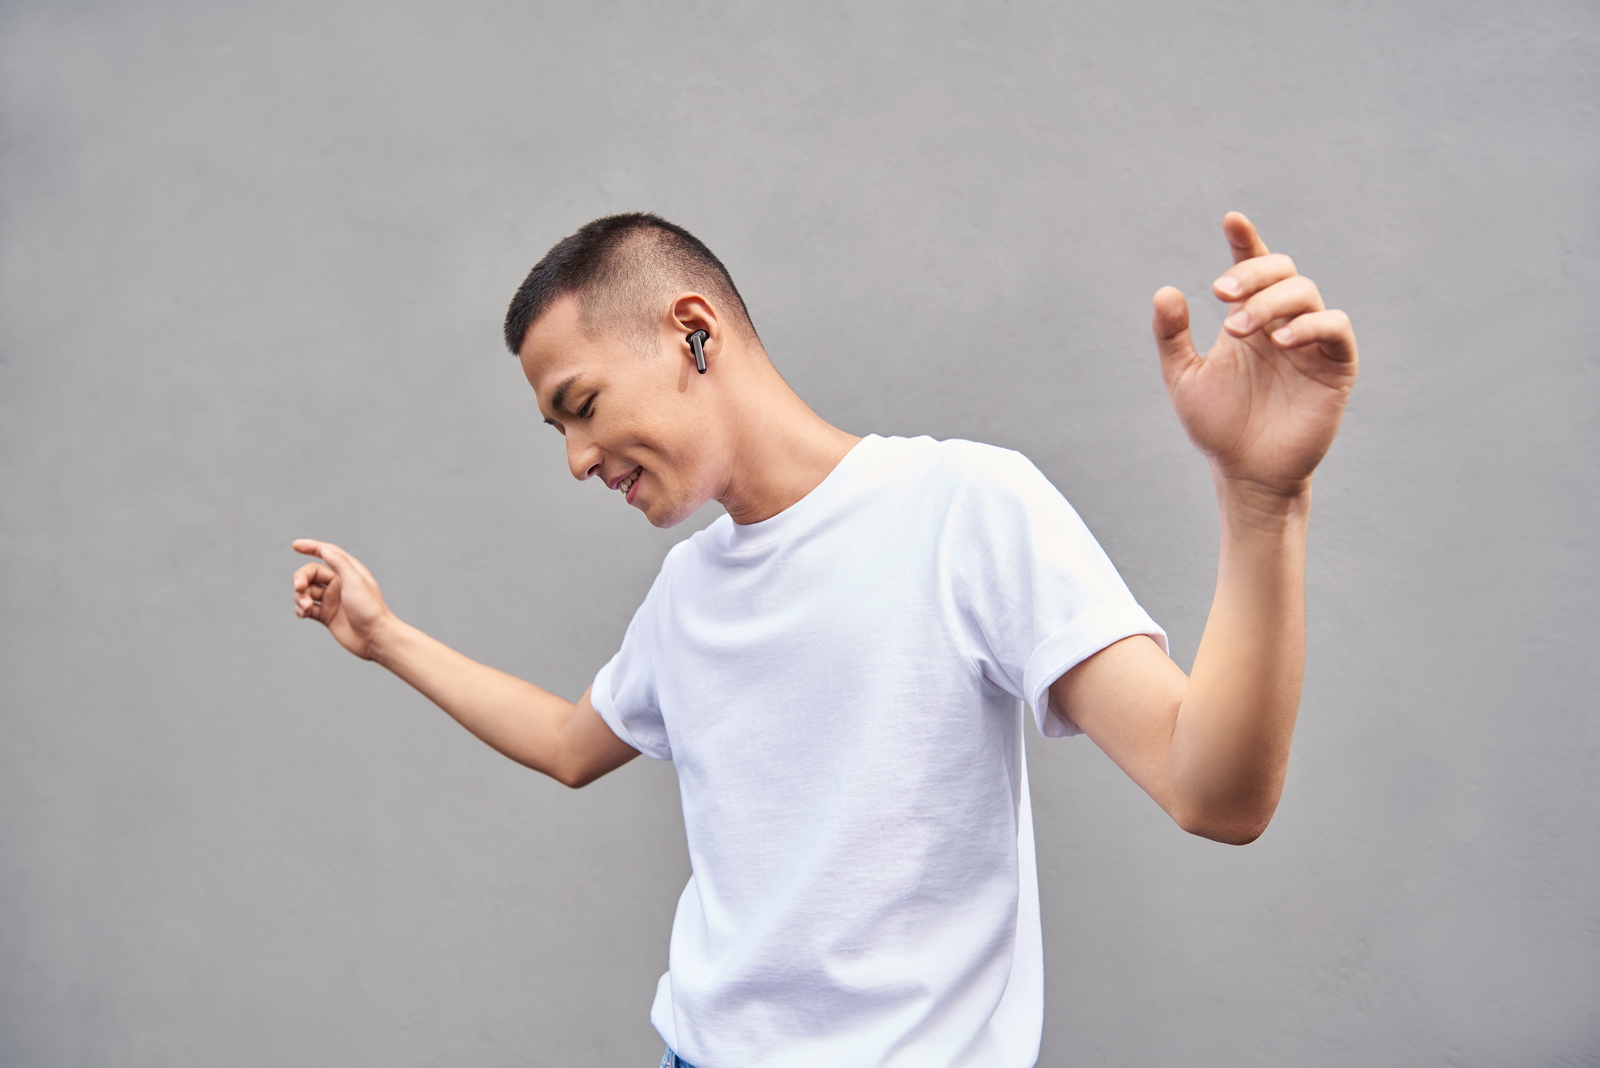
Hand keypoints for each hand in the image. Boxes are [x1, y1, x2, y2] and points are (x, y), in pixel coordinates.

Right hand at [290, 539, 393, 659]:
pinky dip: (300, 609)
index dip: (311, 547)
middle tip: (298, 586)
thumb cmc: (369, 608)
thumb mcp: (355, 581)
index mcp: (349, 572)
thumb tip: (325, 549)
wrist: (375, 637)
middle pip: (311, 573)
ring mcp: (331, 600)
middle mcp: (339, 584)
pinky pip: (306, 608)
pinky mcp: (326, 616)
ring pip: (306, 591)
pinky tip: (303, 613)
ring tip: (306, 606)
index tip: (295, 545)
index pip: (327, 553)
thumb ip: (339, 564)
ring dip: (300, 596)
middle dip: (301, 578)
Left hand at [1153, 213, 1357, 496]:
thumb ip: (1172, 337)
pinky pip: (1334, 328)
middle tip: (1221, 294)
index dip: (1245, 240)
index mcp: (1248, 318)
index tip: (1231, 220)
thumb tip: (1164, 291)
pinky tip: (1279, 340)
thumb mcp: (1184, 378)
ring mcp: (1311, 341)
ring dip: (1271, 302)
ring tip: (1238, 327)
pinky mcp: (1336, 365)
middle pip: (1282, 271)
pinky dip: (1310, 325)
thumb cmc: (1217, 427)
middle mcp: (1282, 322)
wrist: (1246, 472)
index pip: (1252, 268)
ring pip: (1305, 294)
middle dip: (1252, 274)